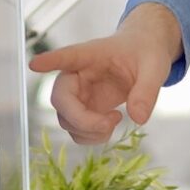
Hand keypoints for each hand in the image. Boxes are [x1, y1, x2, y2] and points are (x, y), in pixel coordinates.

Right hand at [28, 4, 180, 143]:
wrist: (145, 53)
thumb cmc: (146, 52)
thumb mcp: (155, 66)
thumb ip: (147, 90)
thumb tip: (138, 119)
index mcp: (91, 55)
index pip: (66, 56)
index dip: (50, 61)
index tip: (35, 64)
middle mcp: (77, 75)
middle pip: (61, 101)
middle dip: (82, 120)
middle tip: (111, 122)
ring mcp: (79, 94)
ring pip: (66, 120)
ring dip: (87, 132)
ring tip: (114, 121)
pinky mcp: (85, 108)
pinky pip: (77, 129)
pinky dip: (91, 136)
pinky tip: (109, 126)